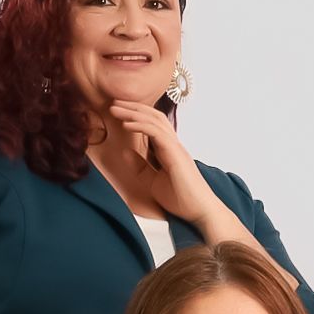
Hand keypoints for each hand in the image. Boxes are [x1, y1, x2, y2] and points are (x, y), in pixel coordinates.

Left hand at [108, 99, 221, 227]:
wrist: (200, 211)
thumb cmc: (181, 199)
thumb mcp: (152, 181)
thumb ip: (140, 166)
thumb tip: (125, 151)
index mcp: (169, 150)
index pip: (153, 125)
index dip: (135, 115)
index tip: (117, 111)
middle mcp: (174, 145)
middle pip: (154, 117)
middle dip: (133, 107)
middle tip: (113, 103)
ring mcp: (176, 148)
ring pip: (155, 121)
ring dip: (133, 112)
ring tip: (115, 108)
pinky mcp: (176, 154)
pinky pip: (157, 133)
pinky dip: (141, 125)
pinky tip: (126, 124)